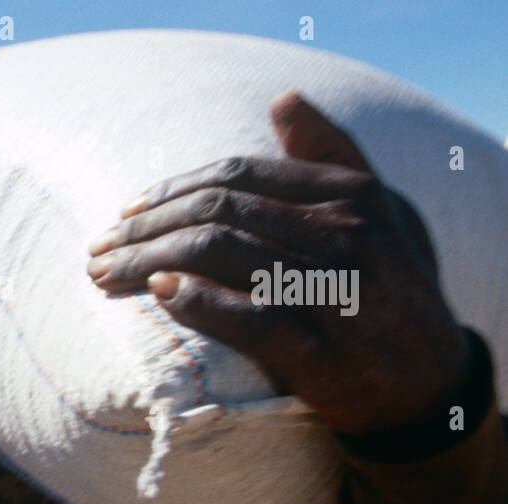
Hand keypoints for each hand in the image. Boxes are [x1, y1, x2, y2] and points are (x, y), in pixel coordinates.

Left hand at [86, 91, 469, 436]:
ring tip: (103, 277)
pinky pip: (248, 317)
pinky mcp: (321, 353)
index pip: (236, 177)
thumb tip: (283, 101)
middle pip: (215, 213)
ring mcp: (333, 294)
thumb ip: (328, 157)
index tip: (126, 211)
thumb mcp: (376, 212)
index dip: (171, 190)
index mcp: (350, 195)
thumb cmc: (386, 288)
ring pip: (217, 256)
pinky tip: (158, 294)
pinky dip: (197, 301)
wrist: (427, 381)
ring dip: (144, 263)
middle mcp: (344, 236)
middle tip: (97, 249)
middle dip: (142, 230)